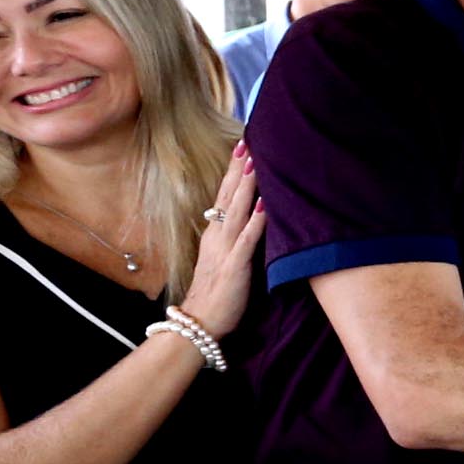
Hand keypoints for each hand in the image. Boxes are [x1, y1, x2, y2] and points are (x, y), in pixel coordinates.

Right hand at [181, 143, 266, 336]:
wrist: (199, 323)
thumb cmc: (216, 294)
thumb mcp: (223, 259)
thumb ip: (233, 239)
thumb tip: (249, 219)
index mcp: (215, 234)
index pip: (224, 196)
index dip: (233, 172)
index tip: (242, 147)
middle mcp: (218, 237)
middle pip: (228, 196)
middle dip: (238, 169)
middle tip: (248, 141)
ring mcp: (225, 250)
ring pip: (236, 211)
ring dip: (246, 186)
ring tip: (255, 162)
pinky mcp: (235, 266)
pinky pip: (247, 240)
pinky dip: (256, 221)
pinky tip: (264, 205)